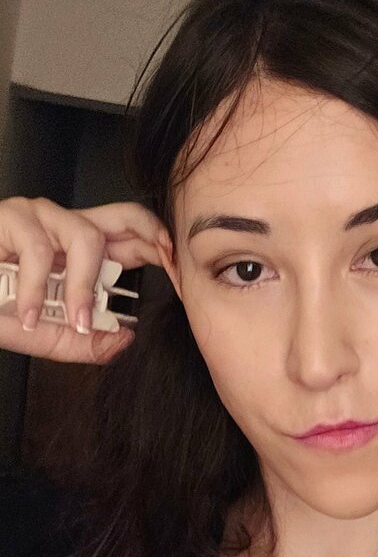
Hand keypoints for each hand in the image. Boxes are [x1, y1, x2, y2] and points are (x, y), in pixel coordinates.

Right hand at [0, 197, 171, 363]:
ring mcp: (39, 216)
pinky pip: (37, 251)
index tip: (182, 270)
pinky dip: (36, 291)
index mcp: (80, 251)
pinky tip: (28, 315)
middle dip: (152, 237)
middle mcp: (66, 226)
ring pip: (86, 237)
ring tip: (70, 320)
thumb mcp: (48, 336)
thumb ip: (86, 341)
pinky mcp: (10, 216)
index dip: (162, 247)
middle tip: (166, 264)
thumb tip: (126, 339)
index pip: (133, 236)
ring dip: (82, 286)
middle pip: (125, 214)